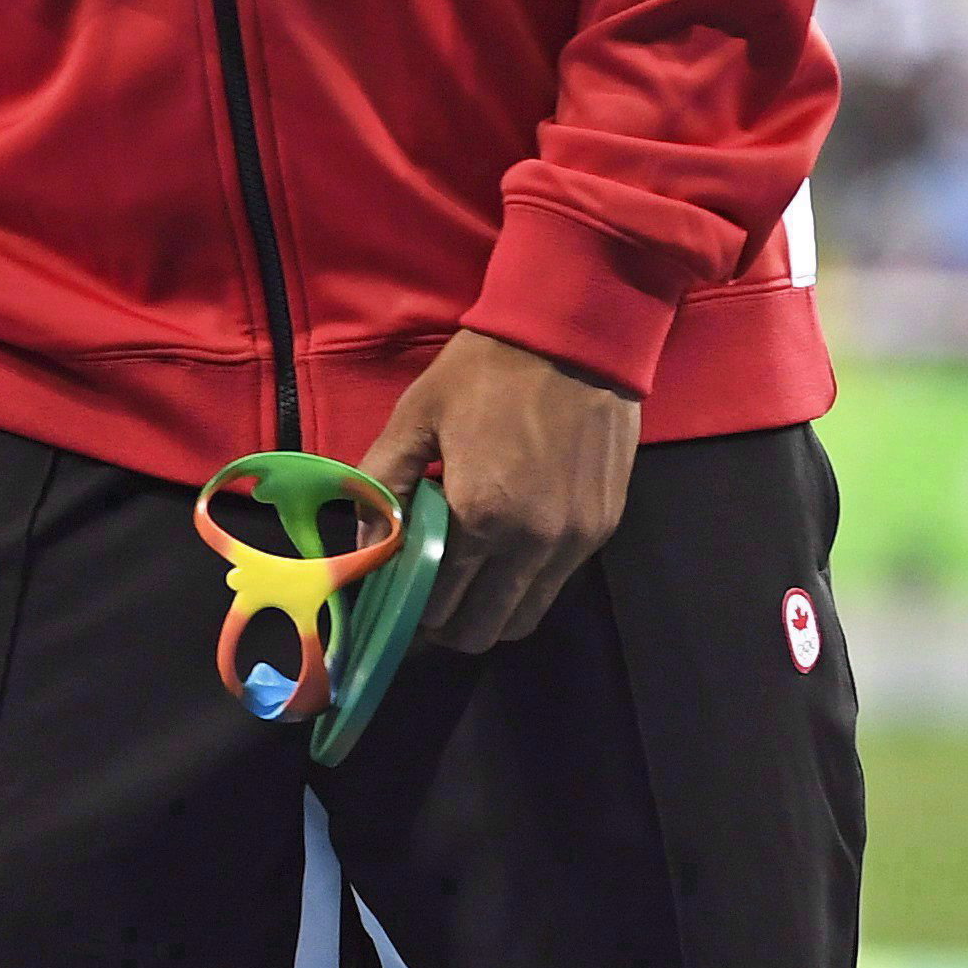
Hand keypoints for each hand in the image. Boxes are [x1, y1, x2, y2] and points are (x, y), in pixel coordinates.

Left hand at [359, 329, 640, 651]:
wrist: (574, 339)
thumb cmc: (485, 373)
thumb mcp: (416, 418)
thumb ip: (384, 484)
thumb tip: (364, 542)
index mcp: (482, 517)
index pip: (438, 601)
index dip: (407, 610)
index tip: (387, 600)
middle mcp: (535, 544)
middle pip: (485, 628)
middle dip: (446, 624)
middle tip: (420, 597)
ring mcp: (575, 542)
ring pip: (526, 615)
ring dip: (488, 610)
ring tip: (458, 579)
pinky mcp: (602, 531)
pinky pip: (555, 583)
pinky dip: (523, 584)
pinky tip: (498, 550)